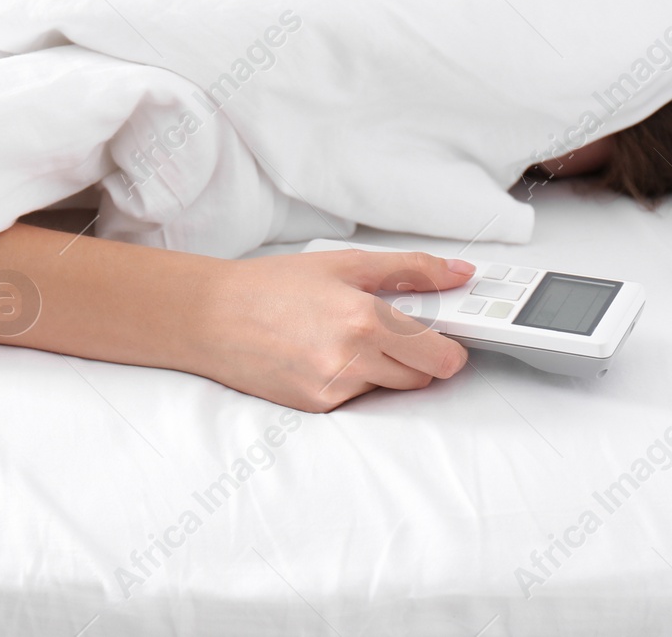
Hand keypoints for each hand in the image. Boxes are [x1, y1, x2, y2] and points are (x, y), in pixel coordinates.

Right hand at [189, 248, 474, 411]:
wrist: (211, 317)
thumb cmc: (273, 286)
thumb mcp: (345, 264)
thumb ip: (411, 269)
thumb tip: (460, 273)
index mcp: (365, 319)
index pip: (441, 356)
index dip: (450, 347)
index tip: (445, 336)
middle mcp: (352, 361)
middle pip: (423, 378)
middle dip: (418, 356)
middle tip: (390, 329)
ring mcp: (333, 389)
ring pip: (390, 389)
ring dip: (385, 368)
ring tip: (347, 337)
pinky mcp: (316, 407)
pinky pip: (357, 399)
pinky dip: (353, 380)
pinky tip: (323, 355)